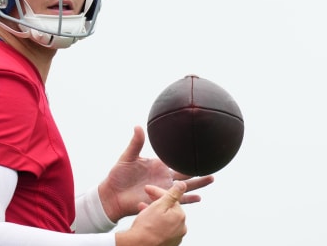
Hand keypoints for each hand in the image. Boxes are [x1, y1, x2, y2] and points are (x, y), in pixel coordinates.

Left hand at [99, 126, 214, 221]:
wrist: (112, 195)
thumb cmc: (118, 175)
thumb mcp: (127, 157)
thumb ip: (135, 143)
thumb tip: (139, 126)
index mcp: (158, 165)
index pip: (176, 158)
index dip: (187, 155)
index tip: (199, 148)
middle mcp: (164, 176)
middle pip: (186, 173)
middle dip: (199, 169)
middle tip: (213, 164)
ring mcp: (164, 189)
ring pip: (186, 186)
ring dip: (199, 183)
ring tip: (211, 178)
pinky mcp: (160, 200)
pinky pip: (177, 201)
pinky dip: (188, 199)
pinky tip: (199, 198)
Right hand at [115, 181, 187, 245]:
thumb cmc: (146, 228)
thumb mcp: (159, 205)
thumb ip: (173, 194)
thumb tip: (182, 185)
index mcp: (180, 216)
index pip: (171, 198)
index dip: (158, 192)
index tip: (148, 189)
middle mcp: (181, 228)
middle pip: (169, 209)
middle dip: (157, 202)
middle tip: (146, 199)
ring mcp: (175, 237)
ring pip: (165, 218)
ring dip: (155, 213)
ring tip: (143, 211)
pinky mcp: (169, 243)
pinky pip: (163, 228)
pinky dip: (157, 223)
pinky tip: (147, 222)